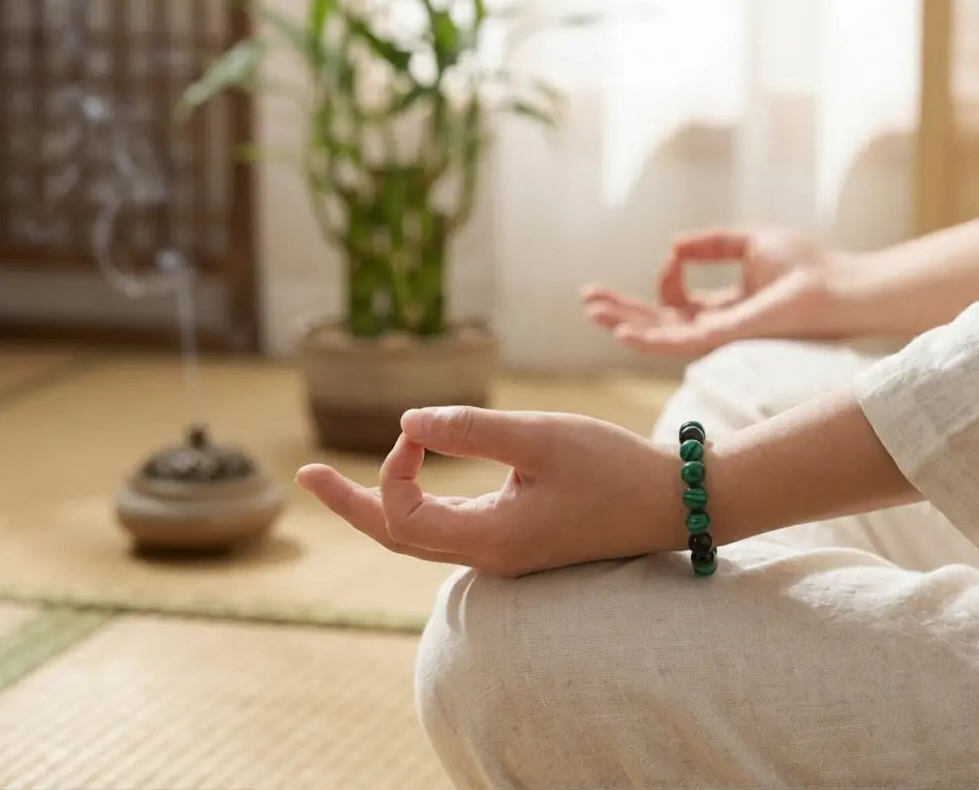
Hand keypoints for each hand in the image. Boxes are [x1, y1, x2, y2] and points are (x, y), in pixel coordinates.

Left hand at [295, 407, 684, 577]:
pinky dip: (420, 504)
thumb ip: (472, 430)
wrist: (675, 502)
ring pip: (422, 537)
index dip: (393, 467)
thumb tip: (407, 422)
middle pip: (397, 538)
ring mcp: (504, 552)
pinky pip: (451, 529)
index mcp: (489, 539)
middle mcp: (489, 555)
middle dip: (350, 505)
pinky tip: (413, 481)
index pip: (403, 515)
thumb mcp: (542, 438)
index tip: (420, 426)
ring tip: (336, 484)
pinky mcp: (520, 540)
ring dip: (381, 506)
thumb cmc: (615, 468)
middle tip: (304, 475)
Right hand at [582, 228, 848, 355]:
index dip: (667, 277)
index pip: (678, 301)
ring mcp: (718, 337)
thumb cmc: (807, 266)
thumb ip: (712, 244)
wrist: (837, 286)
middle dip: (621, 311)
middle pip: (658, 323)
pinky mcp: (723, 338)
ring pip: (659, 336)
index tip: (675, 254)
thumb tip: (674, 245)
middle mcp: (717, 328)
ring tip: (591, 311)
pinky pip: (676, 344)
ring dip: (623, 323)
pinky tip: (621, 330)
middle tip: (587, 301)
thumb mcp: (750, 242)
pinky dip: (646, 337)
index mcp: (725, 308)